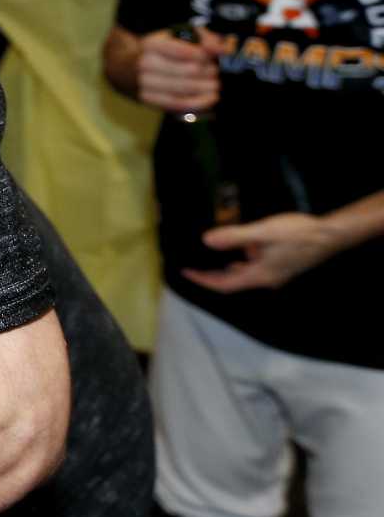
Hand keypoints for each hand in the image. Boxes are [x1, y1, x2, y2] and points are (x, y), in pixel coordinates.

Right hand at [136, 27, 219, 113]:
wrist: (125, 68)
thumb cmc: (158, 51)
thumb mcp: (175, 35)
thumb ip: (202, 37)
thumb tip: (222, 48)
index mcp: (151, 45)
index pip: (182, 50)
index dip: (204, 54)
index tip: (215, 55)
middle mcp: (145, 64)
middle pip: (187, 71)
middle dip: (208, 72)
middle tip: (215, 71)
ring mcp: (145, 84)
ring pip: (184, 88)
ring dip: (206, 87)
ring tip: (216, 85)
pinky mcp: (148, 100)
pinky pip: (178, 103)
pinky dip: (198, 102)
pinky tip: (211, 98)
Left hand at [183, 212, 348, 293]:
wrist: (331, 235)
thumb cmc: (299, 234)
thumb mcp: (263, 232)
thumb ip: (235, 237)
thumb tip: (207, 241)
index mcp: (259, 275)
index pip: (224, 284)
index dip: (203, 279)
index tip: (186, 272)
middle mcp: (267, 279)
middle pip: (233, 281)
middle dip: (213, 275)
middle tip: (195, 266)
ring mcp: (277, 274)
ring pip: (246, 273)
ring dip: (229, 267)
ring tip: (214, 256)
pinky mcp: (284, 265)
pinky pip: (257, 266)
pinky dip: (246, 259)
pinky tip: (245, 245)